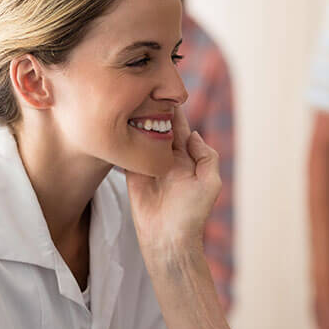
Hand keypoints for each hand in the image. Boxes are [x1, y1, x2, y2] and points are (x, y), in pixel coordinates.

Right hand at [126, 106, 221, 256]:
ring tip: (130, 100)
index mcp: (187, 158)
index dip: (175, 111)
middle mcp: (167, 158)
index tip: (168, 91)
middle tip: (144, 89)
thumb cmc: (192, 214)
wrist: (169, 239)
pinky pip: (128, 152)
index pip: (180, 128)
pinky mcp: (133, 174)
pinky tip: (118, 123)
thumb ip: (206, 156)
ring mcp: (148, 165)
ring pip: (142, 136)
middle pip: (159, 127)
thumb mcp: (210, 183)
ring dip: (137, 121)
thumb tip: (193, 133)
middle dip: (154, 110)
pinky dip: (124, 139)